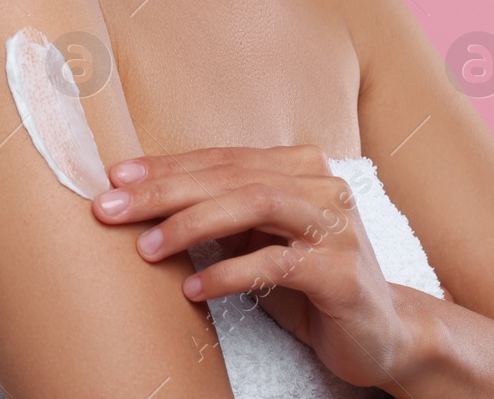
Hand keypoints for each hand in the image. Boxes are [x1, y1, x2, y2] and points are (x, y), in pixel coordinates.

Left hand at [90, 145, 424, 387]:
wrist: (384, 334)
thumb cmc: (305, 281)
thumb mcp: (256, 240)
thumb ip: (216, 213)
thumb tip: (138, 198)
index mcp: (297, 168)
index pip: (219, 159)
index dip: (164, 166)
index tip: (113, 179)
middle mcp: (321, 185)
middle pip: (230, 177)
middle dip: (163, 191)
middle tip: (110, 208)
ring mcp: (337, 226)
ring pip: (254, 205)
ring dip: (192, 224)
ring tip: (147, 247)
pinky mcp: (342, 273)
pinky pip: (276, 264)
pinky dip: (229, 273)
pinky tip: (194, 288)